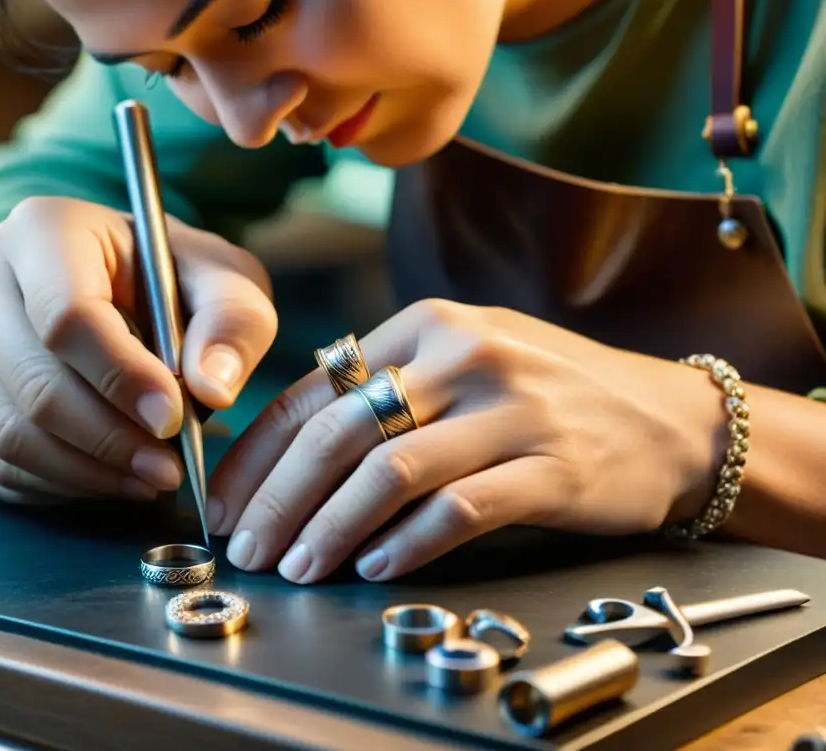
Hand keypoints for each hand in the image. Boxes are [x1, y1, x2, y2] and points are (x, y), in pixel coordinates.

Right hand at [0, 196, 275, 503]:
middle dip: (110, 439)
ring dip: (86, 472)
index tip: (173, 419)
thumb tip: (213, 386)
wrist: (114, 288)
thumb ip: (233, 322)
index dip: (121, 378)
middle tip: (169, 468)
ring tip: (148, 478)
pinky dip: (54, 487)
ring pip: (6, 433)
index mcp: (43, 231)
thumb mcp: (224, 281)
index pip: (66, 315)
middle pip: (32, 383)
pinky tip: (107, 479)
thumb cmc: (170, 282)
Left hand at [208, 300, 722, 582]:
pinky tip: (375, 569)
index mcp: (427, 326)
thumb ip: (389, 388)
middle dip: (280, 499)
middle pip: (341, 433)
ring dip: (330, 528)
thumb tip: (294, 449)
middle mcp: (463, 356)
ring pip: (390, 473)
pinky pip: (460, 509)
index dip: (259, 454)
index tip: (226, 502)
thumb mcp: (465, 362)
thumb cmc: (549, 392)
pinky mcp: (550, 467)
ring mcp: (510, 411)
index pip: (315, 391)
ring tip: (297, 566)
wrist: (667, 417)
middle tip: (247, 547)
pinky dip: (407, 544)